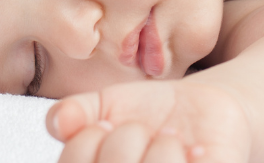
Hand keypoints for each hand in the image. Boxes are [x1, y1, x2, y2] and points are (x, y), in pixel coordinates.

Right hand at [47, 79, 251, 162]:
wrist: (203, 108)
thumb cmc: (147, 114)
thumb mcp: (105, 105)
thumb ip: (75, 113)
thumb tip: (60, 122)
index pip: (73, 162)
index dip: (89, 138)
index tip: (110, 124)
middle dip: (128, 136)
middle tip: (145, 131)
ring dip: (164, 146)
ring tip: (173, 143)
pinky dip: (193, 157)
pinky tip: (196, 153)